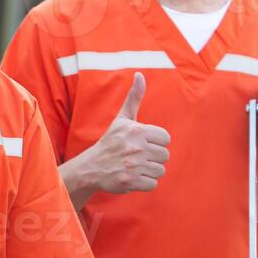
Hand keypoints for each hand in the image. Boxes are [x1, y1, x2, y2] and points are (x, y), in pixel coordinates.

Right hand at [85, 73, 170, 193]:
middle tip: (138, 156)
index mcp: (137, 130)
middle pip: (165, 155)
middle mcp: (135, 147)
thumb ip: (134, 97)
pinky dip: (145, 182)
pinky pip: (153, 184)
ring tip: (136, 166)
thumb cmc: (111, 141)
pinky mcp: (130, 181)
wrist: (92, 167)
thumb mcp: (123, 118)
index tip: (143, 143)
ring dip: (150, 170)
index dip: (157, 142)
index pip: (166, 139)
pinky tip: (133, 176)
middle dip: (154, 157)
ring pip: (160, 170)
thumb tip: (140, 74)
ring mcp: (133, 165)